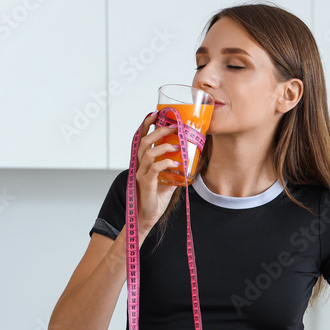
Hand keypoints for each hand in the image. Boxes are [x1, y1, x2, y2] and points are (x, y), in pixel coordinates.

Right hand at [134, 112, 179, 237]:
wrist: (148, 216)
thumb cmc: (156, 197)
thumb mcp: (168, 178)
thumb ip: (175, 168)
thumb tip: (190, 158)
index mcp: (143, 162)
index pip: (141, 139)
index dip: (146, 125)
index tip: (155, 114)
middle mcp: (139, 166)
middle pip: (144, 142)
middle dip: (158, 131)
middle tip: (173, 127)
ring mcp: (141, 174)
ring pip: (147, 153)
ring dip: (163, 147)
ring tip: (176, 145)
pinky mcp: (146, 184)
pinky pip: (154, 169)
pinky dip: (165, 163)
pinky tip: (175, 163)